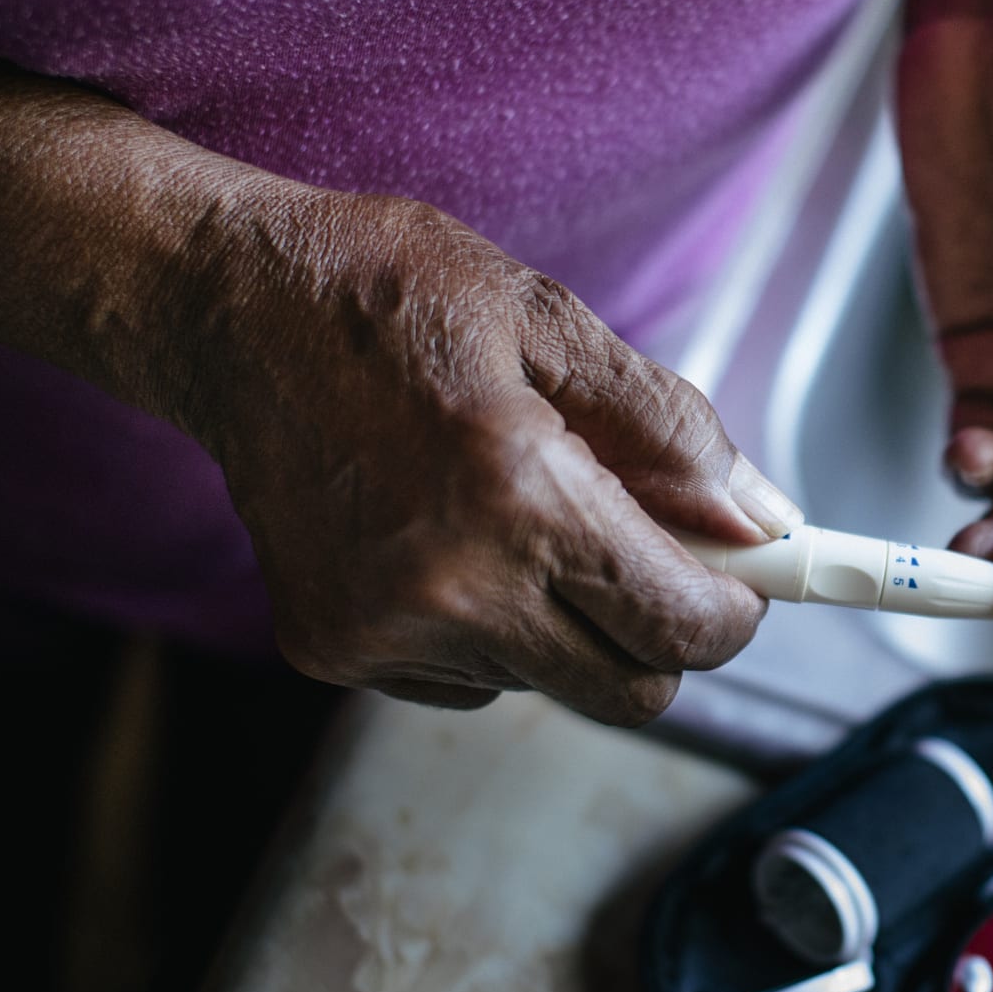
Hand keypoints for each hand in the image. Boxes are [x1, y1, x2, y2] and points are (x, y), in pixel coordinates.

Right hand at [0, 30, 799, 725]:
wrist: (228, 311)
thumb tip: (764, 523)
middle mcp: (450, 587)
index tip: (741, 581)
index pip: (681, 628)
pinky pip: (468, 682)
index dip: (734, 612)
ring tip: (516, 514)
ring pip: (549, 685)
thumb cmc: (395, 297)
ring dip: (568, 624)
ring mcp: (382, 632)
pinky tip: (448, 540)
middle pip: (630, 694)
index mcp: (519, 496)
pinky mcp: (334, 651)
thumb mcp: (555, 325)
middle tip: (652, 556)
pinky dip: (489, 629)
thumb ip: (673, 433)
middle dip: (663, 636)